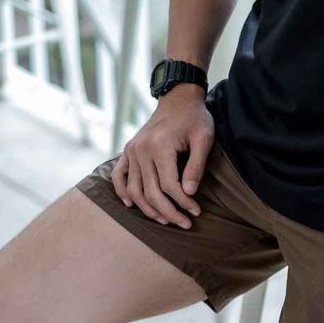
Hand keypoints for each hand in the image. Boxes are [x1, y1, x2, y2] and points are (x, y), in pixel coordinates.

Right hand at [111, 84, 213, 228]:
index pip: (170, 186)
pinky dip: (122, 192)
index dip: (183, 203)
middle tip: (185, 224)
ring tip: (166, 219)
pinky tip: (132, 205)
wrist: (178, 98)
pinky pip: (119, 176)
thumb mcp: (204, 138)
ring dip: (148, 209)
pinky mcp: (128, 151)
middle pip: (151, 193)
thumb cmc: (195, 118)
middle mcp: (141, 150)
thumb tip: (188, 193)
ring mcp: (132, 151)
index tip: (196, 212)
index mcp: (160, 146)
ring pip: (134, 190)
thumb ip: (196, 166)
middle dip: (169, 213)